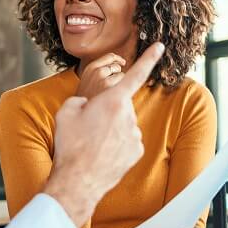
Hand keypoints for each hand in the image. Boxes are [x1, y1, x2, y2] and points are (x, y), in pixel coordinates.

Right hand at [43, 42, 164, 226]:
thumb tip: (90, 105)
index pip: (135, 74)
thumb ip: (82, 99)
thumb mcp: (67, 111)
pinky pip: (127, 140)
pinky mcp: (137, 151)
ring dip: (111, 129)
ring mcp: (135, 134)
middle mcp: (129, 115)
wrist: (77, 181)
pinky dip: (117, 144)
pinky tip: (103, 153)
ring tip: (92, 144)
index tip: (160, 46)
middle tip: (88, 127)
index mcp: (112, 99)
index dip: (149, 58)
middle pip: (120, 106)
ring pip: (124, 124)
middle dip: (107, 112)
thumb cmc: (70, 144)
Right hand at [74, 53, 125, 98]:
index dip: (118, 59)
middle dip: (117, 74)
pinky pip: (123, 83)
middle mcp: (96, 71)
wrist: (82, 115)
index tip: (122, 63)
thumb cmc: (88, 99)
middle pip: (117, 66)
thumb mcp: (89, 80)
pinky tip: (112, 97)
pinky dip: (121, 90)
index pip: (110, 56)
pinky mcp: (109, 88)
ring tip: (109, 93)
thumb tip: (120, 63)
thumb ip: (100, 69)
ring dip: (119, 83)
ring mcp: (103, 79)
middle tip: (109, 86)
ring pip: (121, 74)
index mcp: (90, 68)